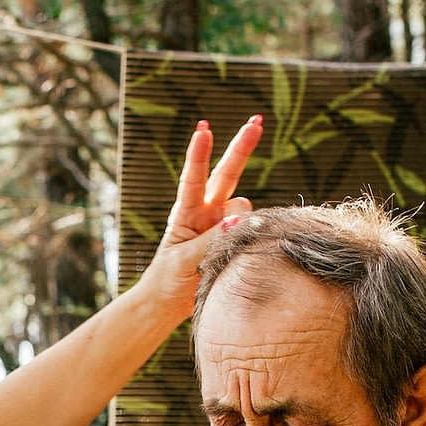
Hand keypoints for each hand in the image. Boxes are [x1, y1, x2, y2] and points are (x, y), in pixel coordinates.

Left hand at [133, 115, 264, 319]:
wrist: (169, 304)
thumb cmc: (168, 281)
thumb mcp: (184, 262)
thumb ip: (210, 241)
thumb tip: (239, 219)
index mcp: (186, 214)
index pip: (193, 179)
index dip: (199, 155)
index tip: (203, 129)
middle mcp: (206, 213)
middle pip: (227, 174)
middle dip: (242, 147)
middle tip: (257, 121)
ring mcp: (222, 225)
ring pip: (245, 208)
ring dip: (243, 221)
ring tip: (221, 253)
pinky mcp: (235, 240)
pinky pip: (253, 229)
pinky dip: (254, 235)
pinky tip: (241, 253)